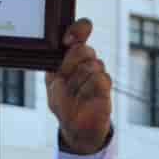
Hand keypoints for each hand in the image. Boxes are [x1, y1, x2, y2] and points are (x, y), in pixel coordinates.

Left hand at [45, 19, 111, 154]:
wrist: (77, 128)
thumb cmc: (63, 103)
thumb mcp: (53, 84)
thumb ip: (58, 66)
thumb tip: (69, 51)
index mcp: (69, 55)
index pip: (78, 31)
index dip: (77, 31)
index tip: (68, 41)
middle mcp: (84, 60)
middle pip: (84, 48)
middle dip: (72, 63)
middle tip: (65, 79)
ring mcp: (96, 71)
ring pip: (92, 64)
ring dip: (79, 82)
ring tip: (74, 94)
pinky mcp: (106, 84)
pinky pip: (101, 78)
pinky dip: (89, 89)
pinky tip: (85, 98)